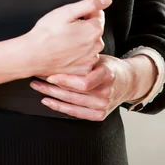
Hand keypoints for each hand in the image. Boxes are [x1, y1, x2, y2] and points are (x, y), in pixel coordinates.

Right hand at [26, 0, 112, 77]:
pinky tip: (66, 53)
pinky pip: (86, 59)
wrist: (33, 55)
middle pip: (95, 31)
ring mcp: (90, 61)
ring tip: (64, 42)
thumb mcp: (66, 11)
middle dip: (84, 28)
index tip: (72, 19)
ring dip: (82, 42)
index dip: (84, 14)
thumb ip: (90, 4)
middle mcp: (96, 47)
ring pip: (90, 45)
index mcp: (94, 30)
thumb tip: (107, 0)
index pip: (98, 15)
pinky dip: (78, 56)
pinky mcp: (83, 72)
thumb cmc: (46, 33)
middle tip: (66, 30)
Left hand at [30, 54, 144, 120]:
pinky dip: (60, 107)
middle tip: (36, 77)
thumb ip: (85, 57)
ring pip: (72, 103)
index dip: (64, 80)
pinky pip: (76, 113)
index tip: (49, 74)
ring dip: (51, 95)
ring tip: (37, 86)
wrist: (127, 82)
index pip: (83, 82)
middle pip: (74, 93)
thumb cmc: (108, 66)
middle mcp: (106, 93)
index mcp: (107, 75)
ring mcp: (103, 106)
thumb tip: (60, 48)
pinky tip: (48, 101)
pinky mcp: (99, 115)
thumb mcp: (100, 57)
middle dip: (51, 85)